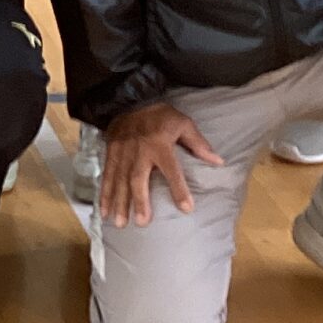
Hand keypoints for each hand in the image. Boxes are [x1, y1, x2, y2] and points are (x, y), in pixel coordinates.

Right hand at [100, 102, 225, 228]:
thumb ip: (198, 143)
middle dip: (139, 200)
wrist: (131, 99)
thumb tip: (218, 162)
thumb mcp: (183, 123)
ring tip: (121, 223)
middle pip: (138, 178)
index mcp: (160, 143)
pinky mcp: (110, 152)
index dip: (179, 188)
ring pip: (120, 180)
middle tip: (142, 222)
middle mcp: (139, 150)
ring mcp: (122, 152)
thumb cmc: (161, 115)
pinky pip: (107, 175)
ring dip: (119, 202)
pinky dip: (104, 194)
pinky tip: (104, 211)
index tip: (186, 209)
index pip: (171, 169)